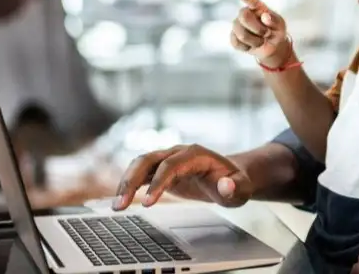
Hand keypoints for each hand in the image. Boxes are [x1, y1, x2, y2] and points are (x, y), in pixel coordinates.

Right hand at [112, 144, 253, 210]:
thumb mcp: (241, 188)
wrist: (231, 175)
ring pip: (140, 164)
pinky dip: (129, 185)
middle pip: (148, 159)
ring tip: (117, 206)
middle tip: (121, 205)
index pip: (171, 165)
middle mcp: (178, 152)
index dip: (158, 182)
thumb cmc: (236, 182)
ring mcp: (167, 159)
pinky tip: (120, 200)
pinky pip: (140, 173)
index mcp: (195, 154)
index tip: (148, 202)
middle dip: (132, 180)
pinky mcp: (161, 169)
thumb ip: (235, 188)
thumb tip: (225, 186)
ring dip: (125, 182)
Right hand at [232, 0, 292, 68]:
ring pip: (241, 33)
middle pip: (243, 16)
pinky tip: (251, 45)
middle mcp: (246, 13)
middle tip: (267, 34)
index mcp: (258, 8)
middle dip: (257, 28)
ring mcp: (238, 24)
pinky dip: (247, 47)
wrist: (272, 47)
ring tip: (261, 41)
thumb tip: (265, 17)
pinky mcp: (233, 36)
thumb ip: (274, 21)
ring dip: (255, 41)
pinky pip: (236, 43)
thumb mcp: (280, 26)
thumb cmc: (276, 32)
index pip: (252, 0)